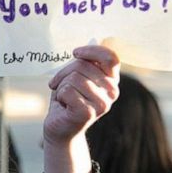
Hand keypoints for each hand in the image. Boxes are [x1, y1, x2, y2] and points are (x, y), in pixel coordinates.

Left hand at [39, 45, 118, 172]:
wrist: (60, 128)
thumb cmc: (67, 99)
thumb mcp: (76, 76)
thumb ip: (84, 63)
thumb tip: (89, 45)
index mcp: (112, 81)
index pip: (110, 58)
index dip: (92, 51)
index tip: (75, 53)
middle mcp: (112, 92)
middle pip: (84, 65)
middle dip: (64, 72)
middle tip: (59, 84)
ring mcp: (103, 104)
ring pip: (74, 78)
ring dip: (61, 86)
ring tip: (63, 98)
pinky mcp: (89, 113)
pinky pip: (68, 91)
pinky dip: (59, 96)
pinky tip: (63, 106)